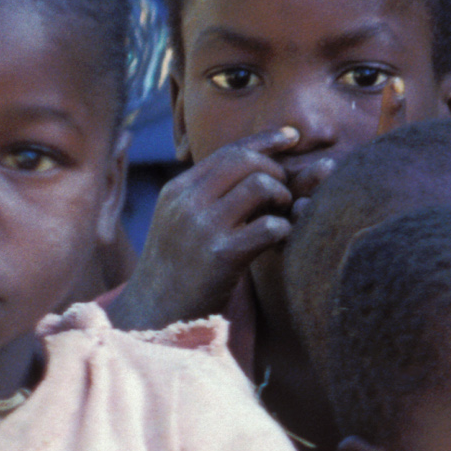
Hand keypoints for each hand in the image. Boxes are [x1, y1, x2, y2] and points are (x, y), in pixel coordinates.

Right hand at [107, 129, 300, 326]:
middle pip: (245, 160)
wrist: (157, 314)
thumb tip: (255, 169)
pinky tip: (280, 239)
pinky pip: (269, 226)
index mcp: (179, 190)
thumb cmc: (180, 267)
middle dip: (276, 171)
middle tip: (283, 195)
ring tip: (281, 215)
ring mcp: (203, 228)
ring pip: (260, 185)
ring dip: (282, 197)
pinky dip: (284, 228)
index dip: (264, 140)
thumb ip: (212, 196)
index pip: (227, 150)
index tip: (292, 136)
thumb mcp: (183, 222)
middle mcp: (187, 203)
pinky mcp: (222, 256)